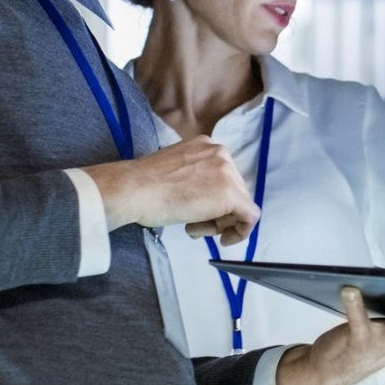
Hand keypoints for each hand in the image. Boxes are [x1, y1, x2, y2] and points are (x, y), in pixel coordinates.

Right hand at [82, 135, 257, 243]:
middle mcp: (221, 153)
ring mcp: (228, 172)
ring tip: (193, 227)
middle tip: (194, 225)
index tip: (198, 213)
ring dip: (219, 222)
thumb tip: (204, 197)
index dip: (213, 200)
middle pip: (234, 190)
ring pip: (240, 204)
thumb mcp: (175, 171)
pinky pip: (250, 216)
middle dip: (217, 213)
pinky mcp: (231, 194)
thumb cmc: (143, 186)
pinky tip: (224, 239)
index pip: (222, 177)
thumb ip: (194, 178)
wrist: (134, 189)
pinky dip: (241, 232)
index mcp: (206, 145)